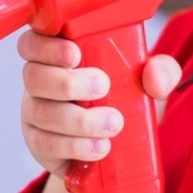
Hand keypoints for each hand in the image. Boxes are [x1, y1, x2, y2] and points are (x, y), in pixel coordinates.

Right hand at [17, 29, 183, 178]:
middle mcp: (39, 82)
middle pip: (33, 76)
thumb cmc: (123, 102)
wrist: (119, 150)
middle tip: (103, 87)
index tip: (75, 54)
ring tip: (113, 124)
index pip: (33, 42)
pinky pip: (46, 144)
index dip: (46, 46)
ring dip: (79, 119)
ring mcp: (35, 114)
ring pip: (41, 112)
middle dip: (68, 82)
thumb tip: (154, 74)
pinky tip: (99, 147)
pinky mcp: (39, 145)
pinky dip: (76, 146)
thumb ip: (160, 71)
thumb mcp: (146, 84)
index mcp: (57, 56)